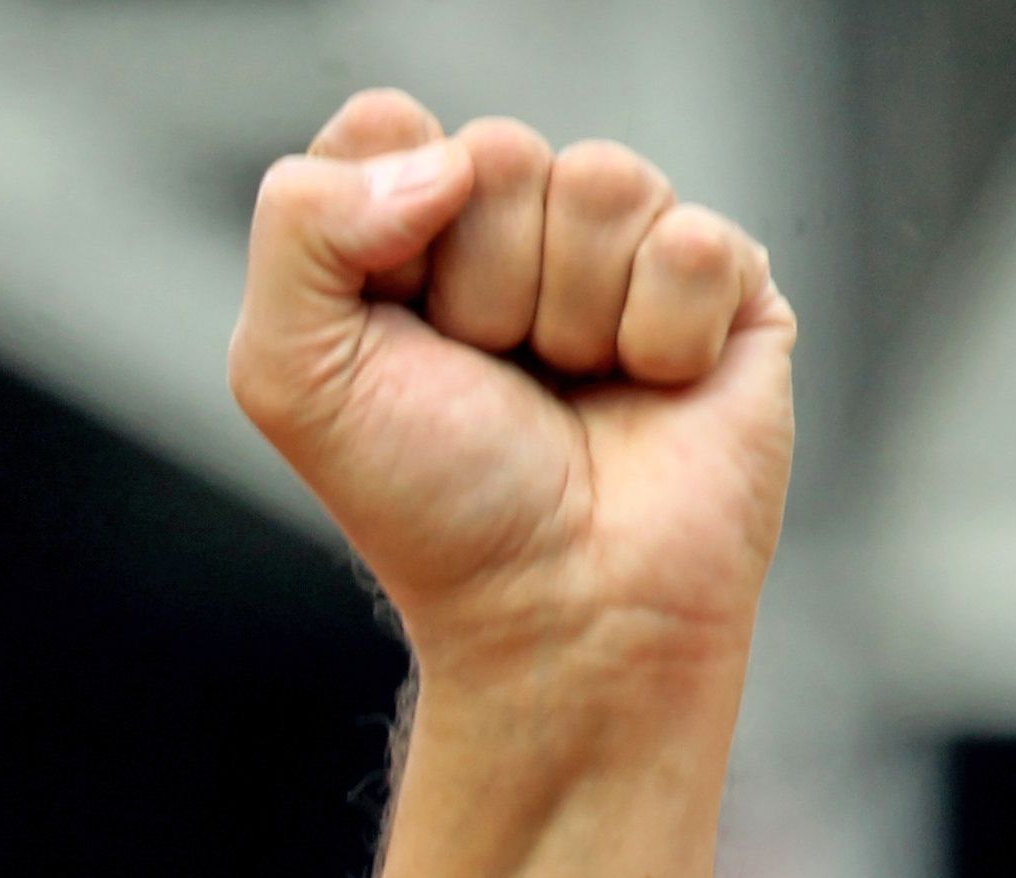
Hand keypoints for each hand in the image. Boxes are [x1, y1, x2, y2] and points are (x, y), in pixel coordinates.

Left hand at [228, 93, 795, 695]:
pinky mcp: (723, 283)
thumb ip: (301, 231)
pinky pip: (695, 238)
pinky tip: (649, 393)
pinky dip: (661, 335)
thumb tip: (441, 156)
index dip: (386, 221)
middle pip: (497, 148)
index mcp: (403, 241)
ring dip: (572, 312)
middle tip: (490, 377)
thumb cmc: (431, 508)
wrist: (560, 612)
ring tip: (570, 390)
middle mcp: (512, 231)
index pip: (387, 128)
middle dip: (481, 282)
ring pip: (604, 180)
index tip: (394, 327)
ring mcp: (621, 252)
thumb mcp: (292, 377)